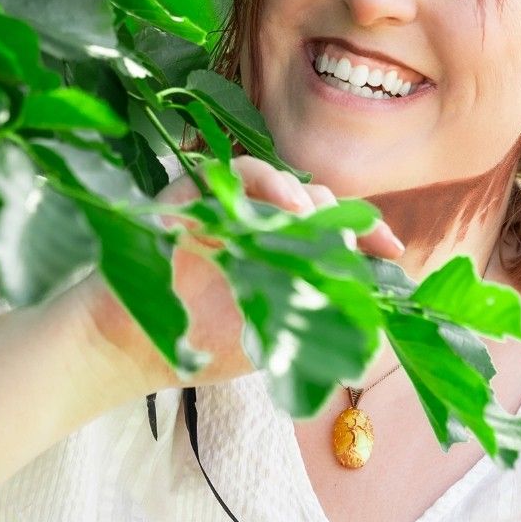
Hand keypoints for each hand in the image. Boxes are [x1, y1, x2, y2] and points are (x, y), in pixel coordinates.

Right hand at [75, 155, 406, 395]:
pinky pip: (239, 172)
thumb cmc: (197, 346)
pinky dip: (271, 184)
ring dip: (314, 202)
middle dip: (349, 220)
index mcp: (280, 254)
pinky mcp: (196, 193)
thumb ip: (317, 326)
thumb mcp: (273, 341)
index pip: (333, 233)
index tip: (393, 253)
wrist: (127, 349)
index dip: (366, 237)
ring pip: (284, 182)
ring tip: (327, 230)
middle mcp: (259, 225)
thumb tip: (378, 332)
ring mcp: (229, 207)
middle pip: (317, 203)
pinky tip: (292, 210)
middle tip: (370, 244)